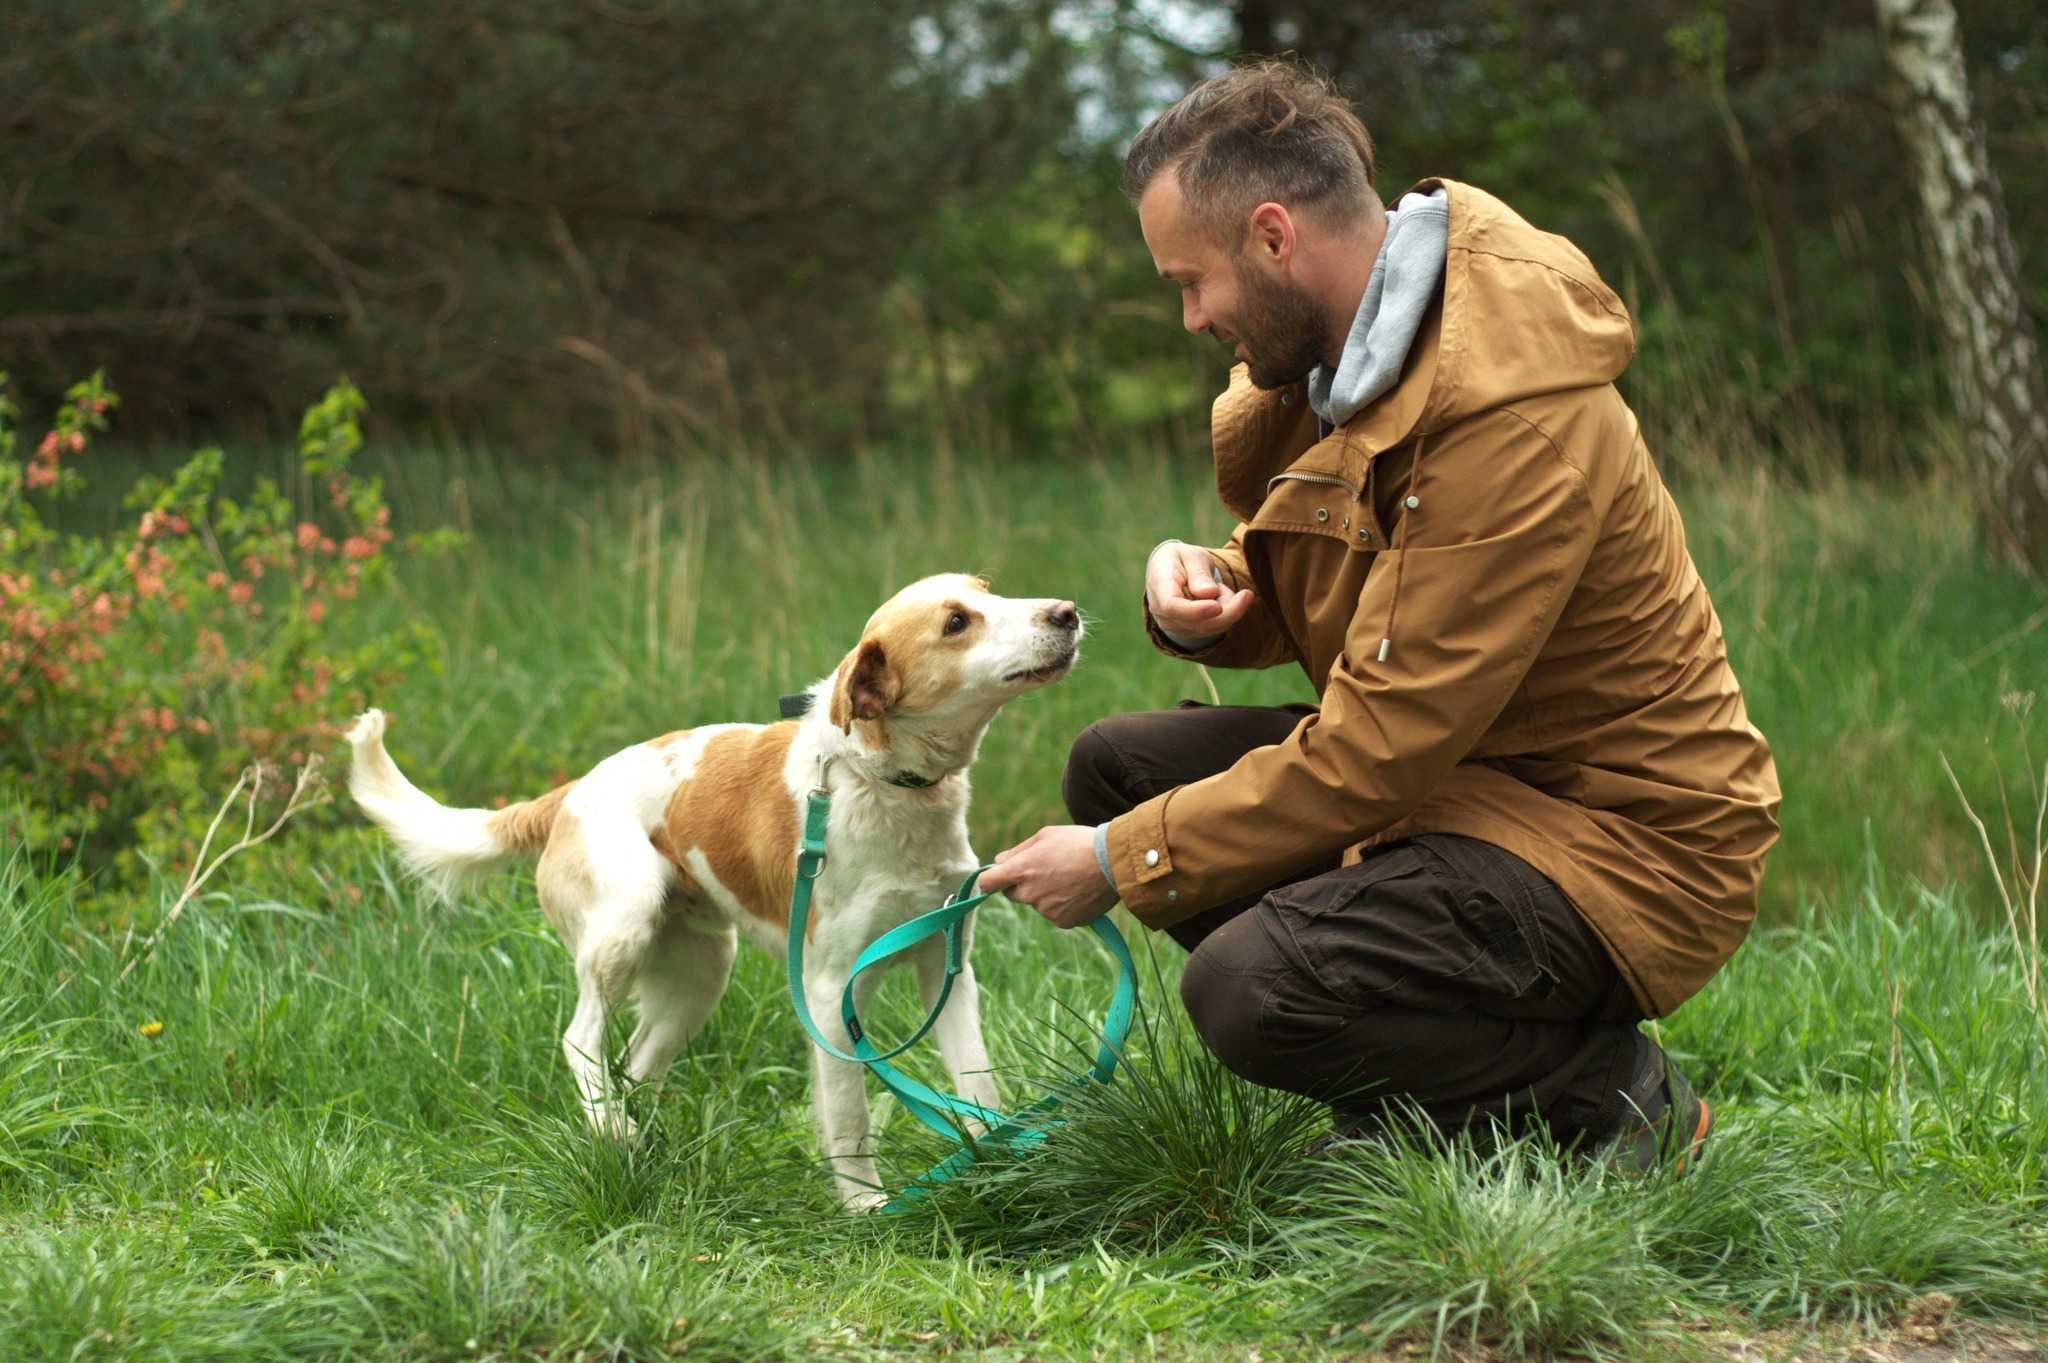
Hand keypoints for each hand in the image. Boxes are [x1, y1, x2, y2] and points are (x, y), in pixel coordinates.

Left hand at [976, 825, 1117, 928]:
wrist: (1113, 863)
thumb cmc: (1079, 842)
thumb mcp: (1046, 835)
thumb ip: (1018, 850)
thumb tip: (999, 862)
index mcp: (1021, 870)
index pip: (987, 882)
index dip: (991, 879)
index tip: (997, 877)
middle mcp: (1030, 893)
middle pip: (1013, 894)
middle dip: (1023, 884)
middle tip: (1047, 870)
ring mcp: (1046, 910)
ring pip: (1037, 903)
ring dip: (1046, 894)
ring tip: (1070, 877)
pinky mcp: (1063, 921)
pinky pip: (1055, 914)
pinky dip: (1062, 905)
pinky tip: (1078, 890)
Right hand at [1145, 541, 1256, 642]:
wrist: (1171, 571)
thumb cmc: (1183, 560)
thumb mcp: (1192, 556)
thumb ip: (1199, 573)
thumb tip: (1209, 593)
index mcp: (1160, 584)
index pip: (1171, 605)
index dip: (1195, 610)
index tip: (1218, 606)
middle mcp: (1160, 610)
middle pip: (1195, 623)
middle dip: (1227, 612)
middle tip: (1247, 595)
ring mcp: (1172, 624)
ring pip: (1207, 629)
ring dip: (1227, 609)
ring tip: (1223, 587)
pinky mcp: (1186, 632)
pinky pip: (1212, 630)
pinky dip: (1224, 615)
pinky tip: (1221, 598)